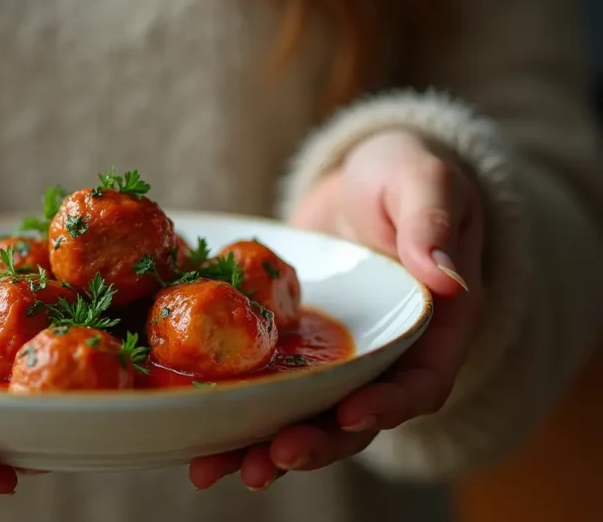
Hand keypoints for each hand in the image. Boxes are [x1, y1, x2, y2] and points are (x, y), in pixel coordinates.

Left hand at [189, 129, 484, 490]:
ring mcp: (339, 359)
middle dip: (314, 444)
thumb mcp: (423, 182)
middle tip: (269, 459)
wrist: (358, 177)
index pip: (421, 382)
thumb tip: (447, 280)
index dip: (387, 406)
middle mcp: (388, 357)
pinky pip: (267, 388)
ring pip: (306, 416)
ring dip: (264, 446)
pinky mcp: (294, 351)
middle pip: (356, 418)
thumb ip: (433, 225)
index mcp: (436, 328)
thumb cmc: (403, 172)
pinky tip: (194, 437)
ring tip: (216, 470)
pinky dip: (235, 414)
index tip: (348, 416)